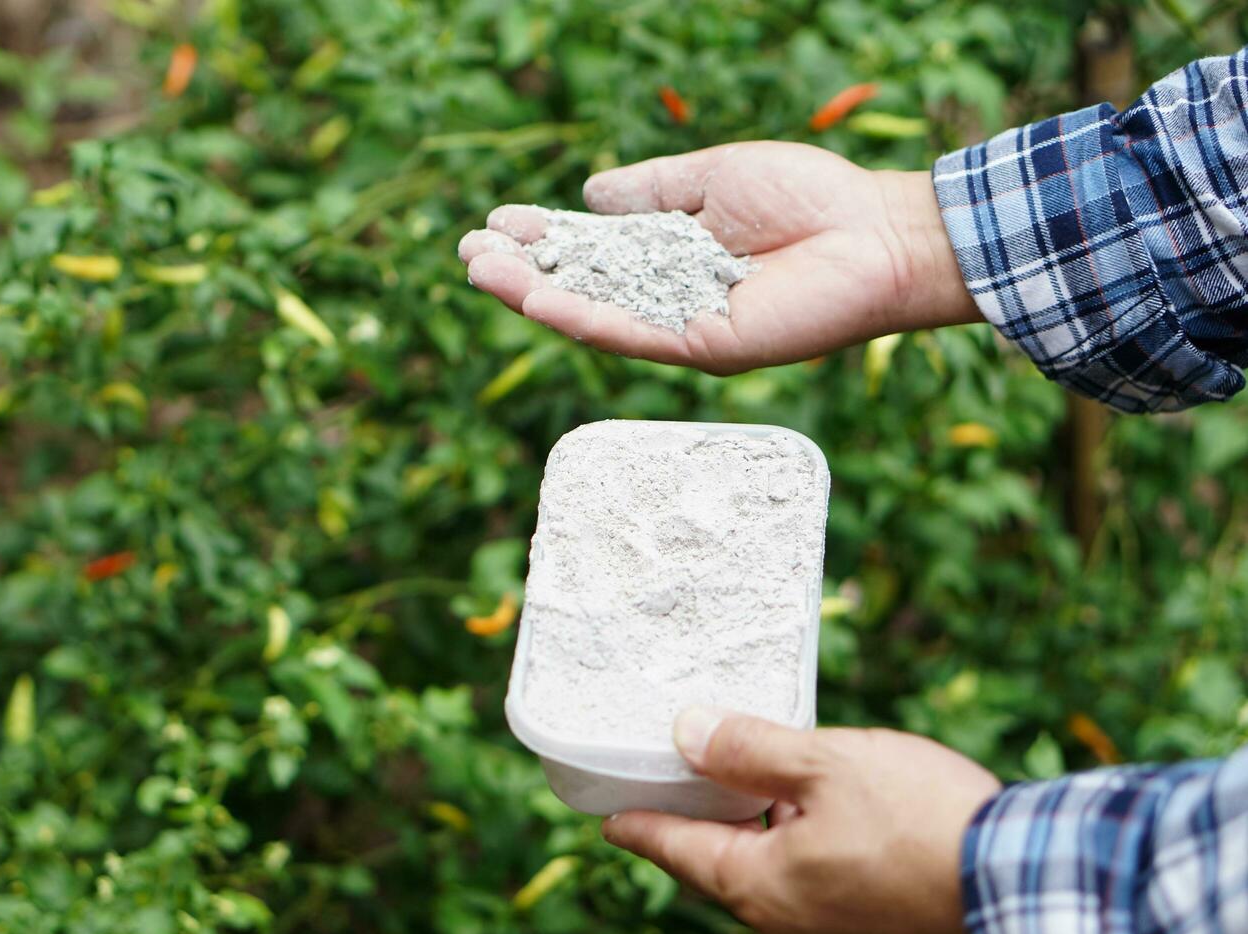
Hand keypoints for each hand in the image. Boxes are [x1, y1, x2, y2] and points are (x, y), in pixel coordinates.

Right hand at [458, 142, 977, 373]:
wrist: (872, 233)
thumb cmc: (806, 197)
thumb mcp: (711, 178)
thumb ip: (651, 189)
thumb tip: (591, 193)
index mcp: (670, 250)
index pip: (591, 246)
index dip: (543, 235)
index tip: (497, 222)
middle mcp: (668, 292)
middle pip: (581, 285)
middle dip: (523, 270)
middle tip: (469, 253)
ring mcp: (682, 323)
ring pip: (595, 314)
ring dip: (536, 296)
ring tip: (485, 275)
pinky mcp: (702, 347)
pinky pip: (634, 335)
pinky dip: (585, 319)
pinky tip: (542, 300)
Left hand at [602, 708, 1000, 933]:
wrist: (1021, 882)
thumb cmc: (920, 819)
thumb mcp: (825, 764)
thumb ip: (748, 749)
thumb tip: (686, 733)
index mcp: (760, 888)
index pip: (677, 852)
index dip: (641, 826)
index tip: (610, 818)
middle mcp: (786, 928)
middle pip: (721, 870)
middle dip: (701, 827)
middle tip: (680, 788)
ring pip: (770, 884)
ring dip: (756, 838)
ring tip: (751, 791)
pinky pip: (812, 896)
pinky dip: (798, 858)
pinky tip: (817, 823)